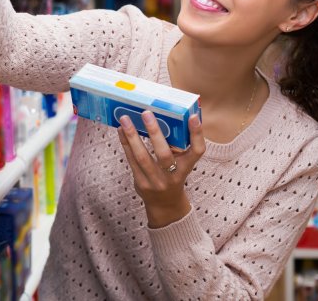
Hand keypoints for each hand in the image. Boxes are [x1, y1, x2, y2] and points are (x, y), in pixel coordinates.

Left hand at [118, 111, 205, 227]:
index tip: (194, 116)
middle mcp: (173, 175)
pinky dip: (125, 144)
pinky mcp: (141, 183)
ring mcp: (156, 181)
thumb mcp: (181, 163)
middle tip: (146, 113)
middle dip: (155, 132)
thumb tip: (164, 116)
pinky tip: (120, 130)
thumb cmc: (173, 174)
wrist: (165, 204)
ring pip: (142, 157)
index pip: (197, 151)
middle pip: (164, 154)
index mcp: (187, 167)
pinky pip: (131, 161)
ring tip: (125, 119)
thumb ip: (176, 145)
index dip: (197, 134)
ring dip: (132, 136)